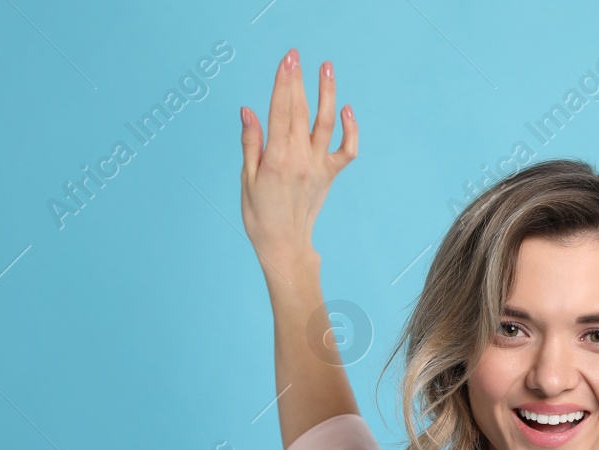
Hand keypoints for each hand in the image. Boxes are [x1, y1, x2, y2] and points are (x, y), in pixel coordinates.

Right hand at [238, 48, 356, 279]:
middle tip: (296, 55)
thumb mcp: (247, 179)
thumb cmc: (259, 215)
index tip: (286, 61)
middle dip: (298, 80)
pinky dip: (351, 130)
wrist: (285, 245)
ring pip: (326, 123)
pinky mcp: (330, 175)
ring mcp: (318, 166)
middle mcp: (300, 159)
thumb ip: (251, 143)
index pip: (280, 111)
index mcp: (276, 158)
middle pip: (300, 111)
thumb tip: (249, 111)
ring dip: (328, 93)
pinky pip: (347, 150)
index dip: (283, 83)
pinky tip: (347, 110)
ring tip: (327, 69)